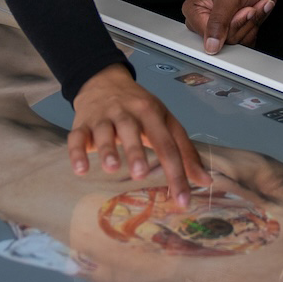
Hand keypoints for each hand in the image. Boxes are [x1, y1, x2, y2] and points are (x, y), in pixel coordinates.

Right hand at [68, 65, 209, 206]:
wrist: (104, 80)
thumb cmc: (140, 108)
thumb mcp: (165, 121)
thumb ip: (184, 151)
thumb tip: (206, 181)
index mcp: (152, 113)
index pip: (167, 144)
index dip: (176, 172)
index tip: (183, 200)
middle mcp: (127, 112)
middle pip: (132, 131)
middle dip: (136, 151)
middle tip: (140, 174)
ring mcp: (103, 117)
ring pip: (103, 132)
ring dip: (107, 149)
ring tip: (112, 168)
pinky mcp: (82, 122)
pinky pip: (76, 136)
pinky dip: (76, 152)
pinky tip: (80, 169)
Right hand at [182, 0, 282, 54]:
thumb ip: (218, 22)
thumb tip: (210, 46)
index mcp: (193, 10)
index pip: (207, 36)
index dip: (228, 26)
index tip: (237, 10)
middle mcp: (203, 20)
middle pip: (222, 42)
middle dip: (241, 24)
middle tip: (247, 7)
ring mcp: (218, 28)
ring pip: (236, 42)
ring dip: (250, 24)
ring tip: (251, 7)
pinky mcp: (232, 32)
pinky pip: (244, 43)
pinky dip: (254, 28)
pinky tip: (254, 14)